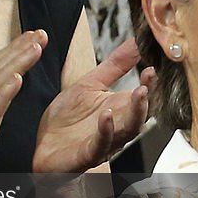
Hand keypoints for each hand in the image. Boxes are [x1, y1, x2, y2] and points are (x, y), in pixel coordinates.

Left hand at [33, 38, 154, 172]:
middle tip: (149, 82)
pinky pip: (101, 144)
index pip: (142, 97)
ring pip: (127, 131)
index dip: (150, 83)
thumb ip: (114, 65)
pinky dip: (106, 131)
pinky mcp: (87, 154)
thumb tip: (135, 42)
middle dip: (147, 99)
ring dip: (135, 113)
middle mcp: (117, 127)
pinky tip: (106, 116)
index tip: (152, 66)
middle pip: (140, 115)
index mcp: (119, 109)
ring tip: (138, 93)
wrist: (45, 147)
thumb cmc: (67, 120)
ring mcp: (104, 142)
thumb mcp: (90, 84)